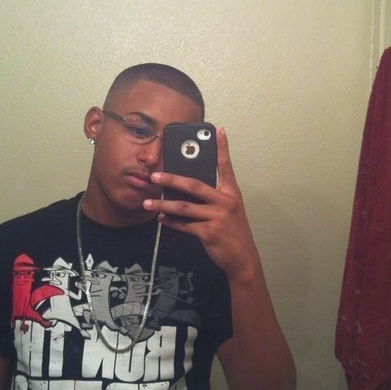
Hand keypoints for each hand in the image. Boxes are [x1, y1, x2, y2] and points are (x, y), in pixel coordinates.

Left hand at [143, 127, 259, 279]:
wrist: (243, 259)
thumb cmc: (234, 233)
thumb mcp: (230, 211)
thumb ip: (214, 198)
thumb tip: (187, 190)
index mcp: (231, 194)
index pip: (226, 167)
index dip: (222, 148)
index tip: (218, 131)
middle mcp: (225, 202)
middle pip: (194, 185)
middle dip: (171, 179)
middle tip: (155, 175)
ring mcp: (217, 218)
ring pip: (183, 207)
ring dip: (163, 204)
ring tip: (147, 202)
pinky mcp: (208, 233)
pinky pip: (184, 225)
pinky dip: (171, 222)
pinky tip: (161, 218)